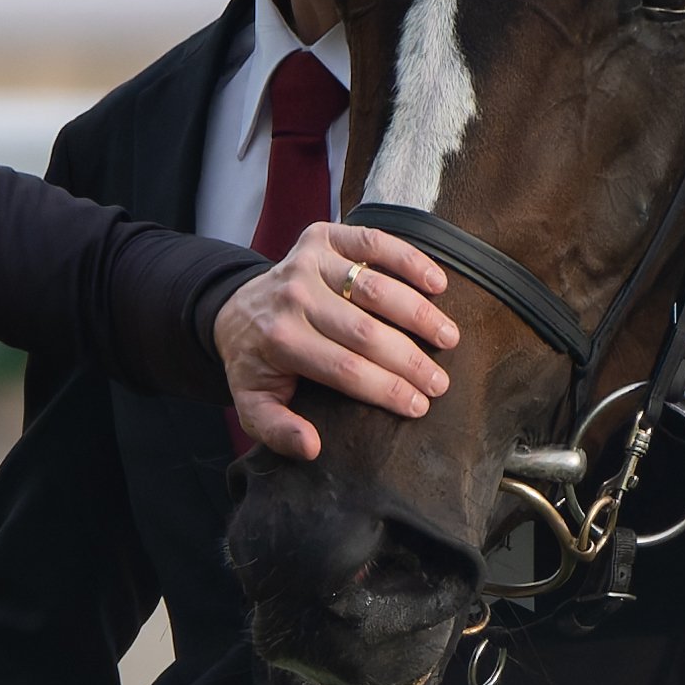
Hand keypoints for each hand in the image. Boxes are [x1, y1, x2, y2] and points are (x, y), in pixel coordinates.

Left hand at [219, 220, 456, 457]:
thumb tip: (311, 447)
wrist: (235, 310)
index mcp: (280, 341)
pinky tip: (437, 283)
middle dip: (410, 361)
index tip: (419, 406)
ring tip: (448, 338)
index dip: (387, 389)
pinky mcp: (322, 238)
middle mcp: (293, 298)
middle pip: (365, 332)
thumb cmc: (257, 363)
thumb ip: (276, 429)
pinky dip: (409, 260)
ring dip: (419, 314)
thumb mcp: (253, 403)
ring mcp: (308, 263)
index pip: (345, 370)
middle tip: (440, 382)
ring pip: (375, 287)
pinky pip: (373, 244)